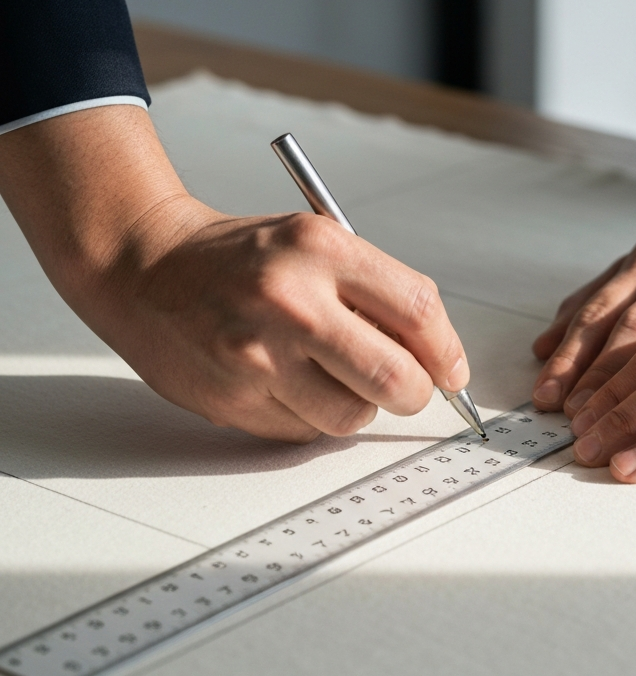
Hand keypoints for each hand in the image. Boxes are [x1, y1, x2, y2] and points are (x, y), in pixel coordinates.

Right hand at [0, 105, 469, 441]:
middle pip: (397, 378)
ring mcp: (259, 355)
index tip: (452, 372)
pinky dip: (309, 417)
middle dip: (415, 394)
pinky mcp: (234, 397)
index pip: (418, 310)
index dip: (447, 351)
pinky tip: (284, 384)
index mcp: (321, 248)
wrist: (143, 267)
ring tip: (328, 376)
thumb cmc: (239, 257)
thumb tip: (434, 358)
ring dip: (355, 406)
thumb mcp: (313, 243)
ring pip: (351, 416)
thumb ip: (373, 293)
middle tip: (407, 389)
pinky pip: (304, 432)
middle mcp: (291, 300)